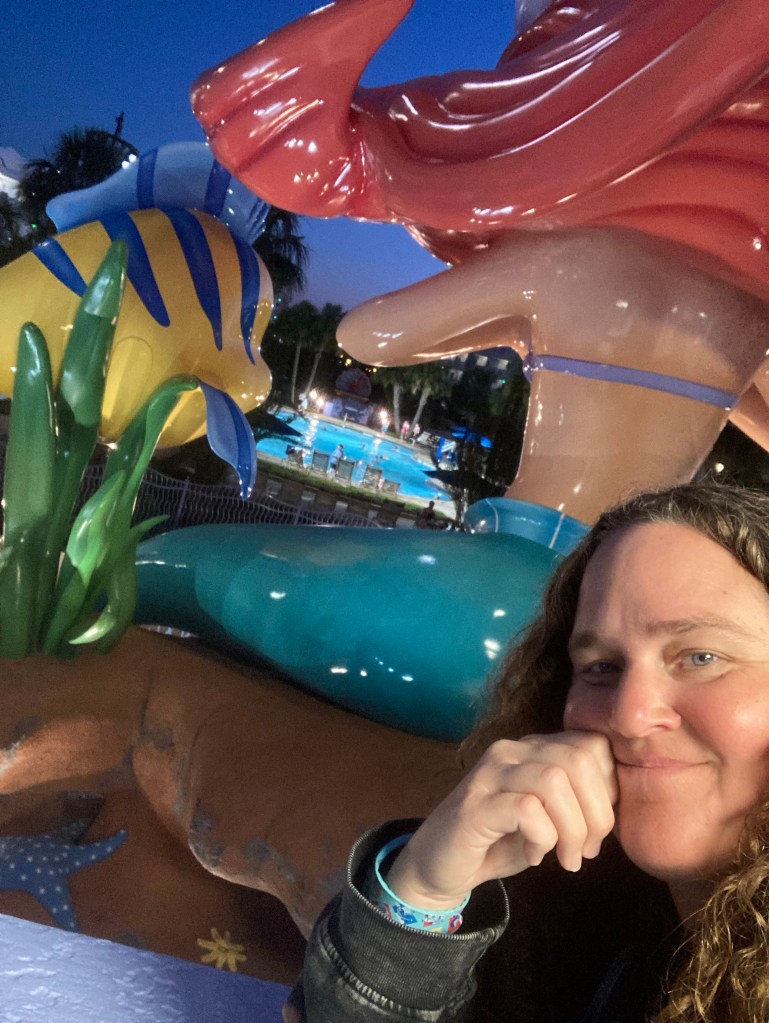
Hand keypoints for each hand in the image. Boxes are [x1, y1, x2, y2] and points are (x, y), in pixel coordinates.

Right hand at [386, 732, 617, 909]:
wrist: (441, 864)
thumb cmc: (501, 841)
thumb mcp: (549, 817)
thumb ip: (578, 800)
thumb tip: (617, 803)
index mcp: (534, 749)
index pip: (592, 745)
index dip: (607, 789)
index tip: (598, 829)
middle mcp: (512, 751)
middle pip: (578, 760)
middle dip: (596, 814)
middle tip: (586, 851)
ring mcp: (490, 773)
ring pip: (555, 781)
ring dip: (572, 829)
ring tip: (566, 858)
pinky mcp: (475, 804)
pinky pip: (527, 809)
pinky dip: (542, 838)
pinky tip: (535, 854)